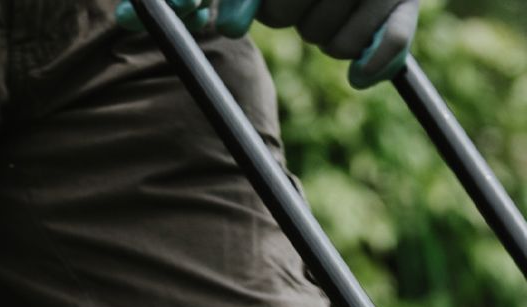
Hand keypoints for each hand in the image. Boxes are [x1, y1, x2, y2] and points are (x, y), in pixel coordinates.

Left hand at [115, 0, 419, 89]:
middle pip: (288, 12)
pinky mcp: (406, 3)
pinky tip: (354, 78)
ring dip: (321, 38)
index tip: (218, 27)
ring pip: (331, 38)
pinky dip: (372, 62)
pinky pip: (389, 45)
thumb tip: (121, 21)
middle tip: (276, 10)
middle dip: (277, 14)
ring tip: (317, 17)